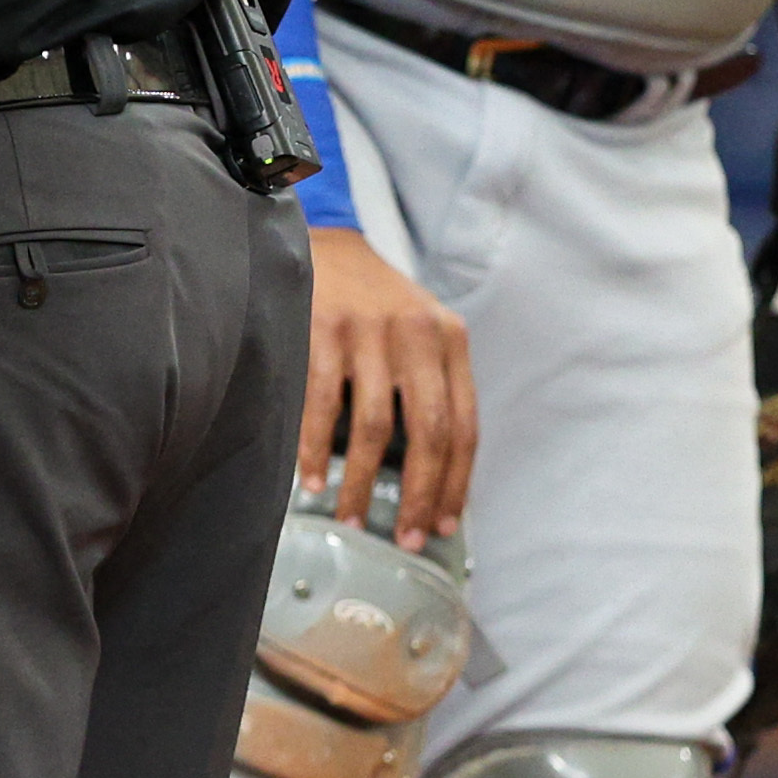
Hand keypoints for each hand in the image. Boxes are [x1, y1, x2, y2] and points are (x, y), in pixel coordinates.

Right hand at [299, 220, 475, 546]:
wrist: (321, 240)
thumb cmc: (370, 302)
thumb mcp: (415, 332)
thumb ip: (428, 385)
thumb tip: (429, 475)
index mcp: (450, 339)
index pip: (464, 425)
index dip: (456, 482)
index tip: (444, 524)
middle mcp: (417, 334)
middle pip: (429, 433)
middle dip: (420, 495)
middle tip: (406, 537)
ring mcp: (370, 332)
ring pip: (376, 427)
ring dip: (363, 484)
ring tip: (353, 519)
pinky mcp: (324, 330)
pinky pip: (324, 406)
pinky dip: (318, 451)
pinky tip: (313, 480)